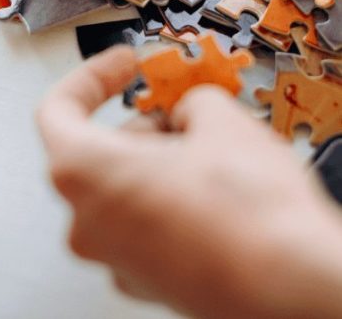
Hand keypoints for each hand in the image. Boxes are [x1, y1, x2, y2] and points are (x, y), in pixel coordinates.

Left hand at [38, 47, 341, 318]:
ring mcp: (115, 258)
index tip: (122, 66)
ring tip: (208, 149)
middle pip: (96, 151)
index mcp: (85, 172)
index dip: (93, 77)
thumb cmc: (248, 215)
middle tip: (180, 108)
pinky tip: (211, 188)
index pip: (59, 109)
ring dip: (157, 160)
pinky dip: (167, 198)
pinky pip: (144, 223)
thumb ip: (190, 102)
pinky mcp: (148, 280)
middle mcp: (87, 223)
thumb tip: (191, 110)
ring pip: (122, 189)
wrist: (292, 286)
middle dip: (142, 123)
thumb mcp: (220, 119)